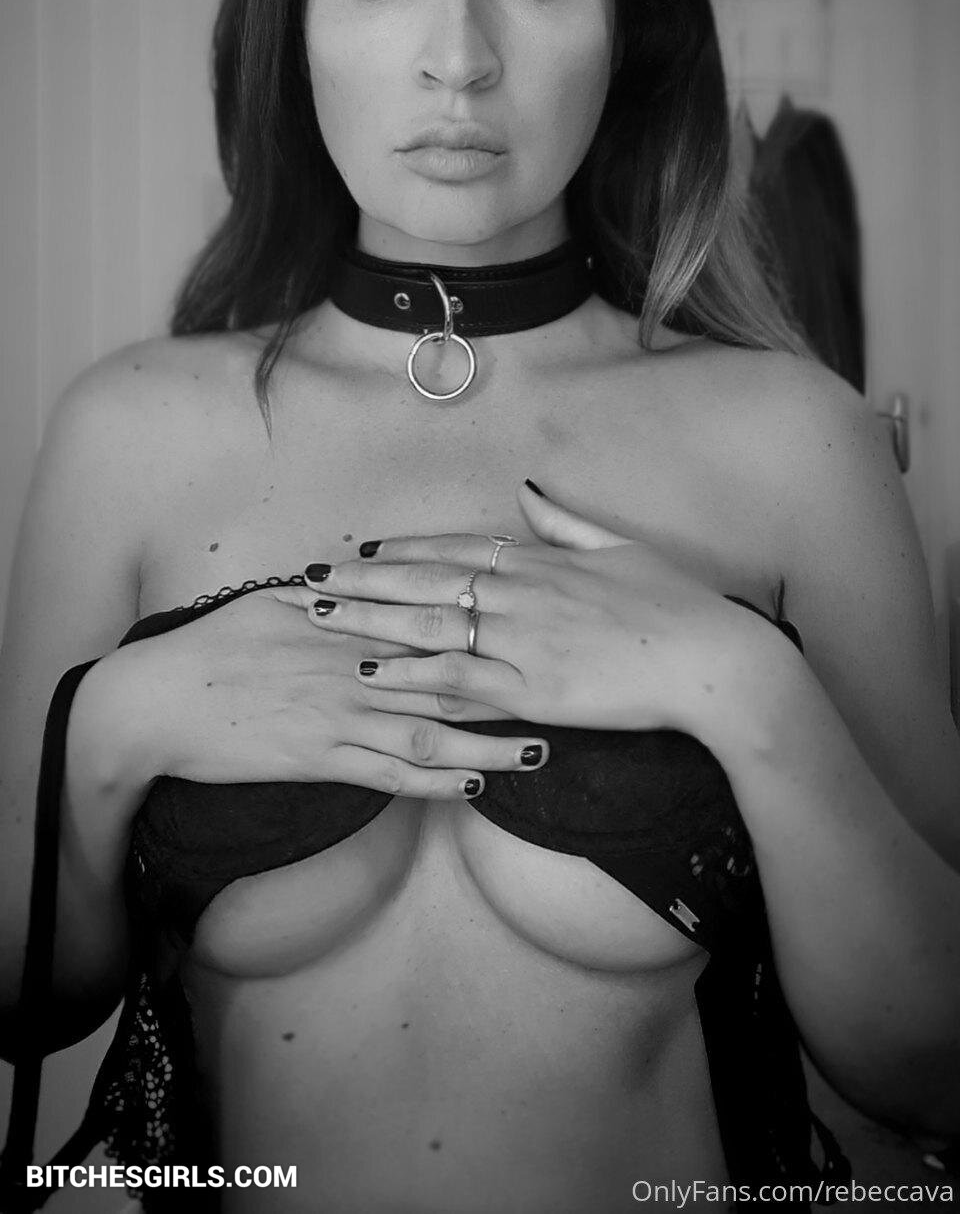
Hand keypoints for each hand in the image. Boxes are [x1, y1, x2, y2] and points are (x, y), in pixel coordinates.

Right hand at [96, 586, 551, 801]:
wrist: (160, 700)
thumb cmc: (214, 647)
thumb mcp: (271, 604)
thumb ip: (324, 595)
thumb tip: (352, 576)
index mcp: (349, 623)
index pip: (433, 623)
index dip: (489, 630)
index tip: (538, 635)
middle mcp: (355, 666)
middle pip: (448, 676)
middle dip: (509, 690)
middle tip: (564, 698)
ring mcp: (340, 715)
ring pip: (429, 731)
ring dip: (487, 744)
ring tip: (536, 753)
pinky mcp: (320, 758)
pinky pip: (387, 774)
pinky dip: (432, 782)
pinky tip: (468, 788)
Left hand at [275, 480, 785, 739]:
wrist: (714, 661)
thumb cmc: (678, 604)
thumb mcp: (621, 548)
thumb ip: (566, 524)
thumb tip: (528, 492)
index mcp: (543, 560)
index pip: (457, 548)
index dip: (405, 548)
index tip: (363, 548)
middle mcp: (524, 594)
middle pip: (427, 580)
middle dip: (366, 579)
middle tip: (312, 577)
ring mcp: (525, 641)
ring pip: (430, 625)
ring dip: (370, 618)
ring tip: (322, 615)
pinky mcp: (533, 691)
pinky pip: (458, 680)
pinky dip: (411, 672)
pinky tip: (372, 670)